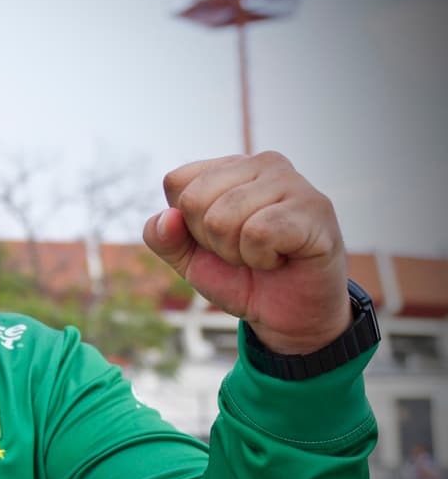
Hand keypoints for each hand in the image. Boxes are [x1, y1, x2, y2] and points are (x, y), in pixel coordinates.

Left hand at [142, 152, 350, 354]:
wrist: (289, 315)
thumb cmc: (241, 277)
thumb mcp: (189, 260)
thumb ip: (163, 238)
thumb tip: (167, 217)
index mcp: (230, 167)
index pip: (176, 182)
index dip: (187, 225)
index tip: (218, 239)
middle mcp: (262, 163)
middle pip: (194, 200)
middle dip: (211, 241)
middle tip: (244, 251)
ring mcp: (292, 181)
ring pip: (223, 218)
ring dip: (236, 253)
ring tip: (264, 255)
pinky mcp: (314, 208)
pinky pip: (258, 233)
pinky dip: (261, 258)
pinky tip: (282, 258)